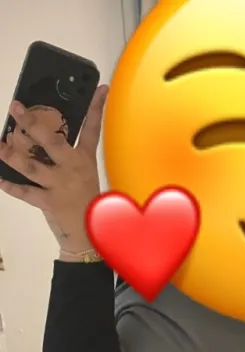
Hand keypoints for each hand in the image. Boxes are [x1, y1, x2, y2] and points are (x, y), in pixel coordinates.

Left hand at [0, 85, 107, 252]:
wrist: (88, 236)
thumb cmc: (85, 203)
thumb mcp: (84, 177)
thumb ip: (66, 159)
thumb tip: (39, 141)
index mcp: (84, 161)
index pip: (92, 129)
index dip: (96, 108)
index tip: (99, 88)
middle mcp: (72, 169)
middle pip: (50, 141)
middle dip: (31, 123)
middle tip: (15, 107)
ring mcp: (60, 185)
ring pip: (31, 166)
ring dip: (11, 154)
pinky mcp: (49, 202)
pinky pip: (25, 192)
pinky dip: (11, 186)